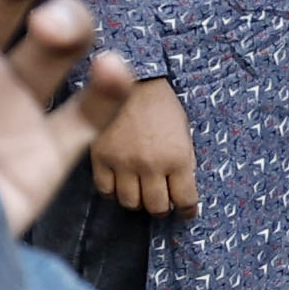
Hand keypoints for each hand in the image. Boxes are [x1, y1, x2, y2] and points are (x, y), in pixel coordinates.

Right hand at [92, 72, 197, 216]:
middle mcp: (151, 165)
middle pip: (156, 207)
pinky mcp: (100, 157)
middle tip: (161, 201)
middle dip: (162, 207)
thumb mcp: (183, 131)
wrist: (129, 78)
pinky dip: (113, 192)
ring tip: (139, 191)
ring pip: (130, 203)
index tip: (186, 211)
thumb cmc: (161, 104)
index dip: (187, 210)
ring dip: (137, 201)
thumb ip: (183, 161)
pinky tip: (119, 183)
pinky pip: (106, 191)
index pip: (185, 201)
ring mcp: (123, 163)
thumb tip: (182, 190)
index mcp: (177, 157)